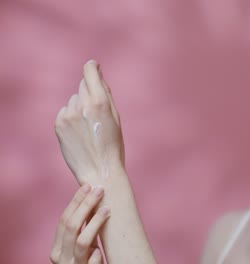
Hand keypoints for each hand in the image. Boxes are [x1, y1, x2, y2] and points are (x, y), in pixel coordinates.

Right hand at [50, 184, 109, 263]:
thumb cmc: (89, 262)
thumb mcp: (85, 244)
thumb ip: (84, 227)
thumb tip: (93, 196)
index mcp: (58, 248)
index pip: (64, 220)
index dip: (75, 202)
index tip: (88, 185)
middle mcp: (61, 258)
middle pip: (71, 226)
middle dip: (85, 205)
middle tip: (99, 190)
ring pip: (82, 241)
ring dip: (95, 222)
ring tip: (107, 209)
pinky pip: (91, 261)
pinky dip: (96, 254)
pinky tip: (102, 248)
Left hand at [55, 60, 124, 184]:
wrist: (99, 170)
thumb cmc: (113, 145)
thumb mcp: (116, 117)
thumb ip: (106, 94)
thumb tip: (98, 76)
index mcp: (100, 101)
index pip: (90, 72)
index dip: (92, 68)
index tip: (93, 67)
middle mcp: (82, 105)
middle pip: (83, 86)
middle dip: (90, 93)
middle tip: (97, 113)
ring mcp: (68, 114)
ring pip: (74, 99)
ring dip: (80, 106)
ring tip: (88, 127)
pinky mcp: (59, 124)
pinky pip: (65, 111)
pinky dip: (71, 117)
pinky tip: (79, 132)